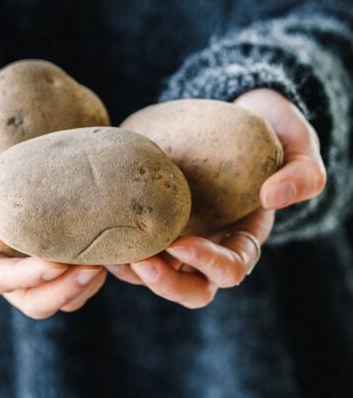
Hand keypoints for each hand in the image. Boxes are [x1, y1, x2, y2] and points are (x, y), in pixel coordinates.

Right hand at [0, 114, 106, 318]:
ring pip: (56, 294)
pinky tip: (110, 246)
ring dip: (83, 285)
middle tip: (96, 266)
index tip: (57, 264)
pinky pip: (69, 272)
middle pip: (33, 300)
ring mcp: (20, 261)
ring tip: (110, 260)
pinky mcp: (43, 248)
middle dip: (65, 290)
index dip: (28, 277)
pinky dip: (91, 266)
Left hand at [105, 88, 326, 307]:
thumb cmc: (270, 128)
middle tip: (138, 260)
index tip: (179, 243)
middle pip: (189, 289)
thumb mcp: (298, 143)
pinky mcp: (152, 216)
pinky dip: (114, 244)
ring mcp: (178, 232)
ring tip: (108, 248)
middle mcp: (210, 244)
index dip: (205, 264)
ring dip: (131, 270)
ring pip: (154, 273)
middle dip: (163, 282)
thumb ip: (303, 173)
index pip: (229, 269)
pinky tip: (95, 227)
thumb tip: (273, 199)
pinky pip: (132, 243)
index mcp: (244, 238)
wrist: (234, 109)